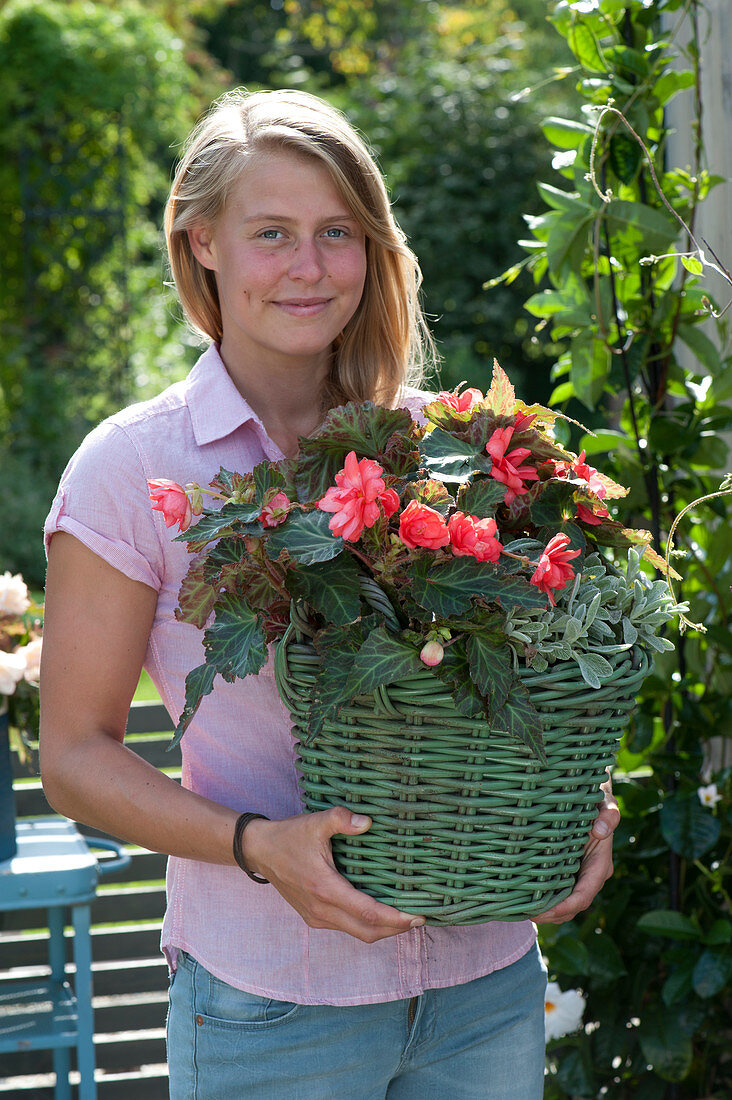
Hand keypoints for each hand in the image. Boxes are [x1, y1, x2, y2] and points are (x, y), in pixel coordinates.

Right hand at [240, 806, 425, 942]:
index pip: (368, 912)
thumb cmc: (289, 836)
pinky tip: (378, 912)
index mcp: (325, 889)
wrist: (260, 851)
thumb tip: (368, 822)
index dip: (396, 918)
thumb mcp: (315, 822)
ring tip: (404, 917)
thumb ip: (341, 819)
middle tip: (419, 919)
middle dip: (396, 929)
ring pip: (357, 933)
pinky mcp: (314, 917)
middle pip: (367, 931)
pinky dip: (366, 925)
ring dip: (382, 929)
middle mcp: (322, 909)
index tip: (418, 916)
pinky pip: (346, 928)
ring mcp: (317, 917)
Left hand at [533, 775, 619, 924]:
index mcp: (601, 864)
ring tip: (522, 911)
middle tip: (525, 914)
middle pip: (573, 906)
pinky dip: (545, 901)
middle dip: (552, 915)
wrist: (592, 798)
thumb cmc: (596, 800)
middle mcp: (592, 875)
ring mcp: (580, 876)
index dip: (566, 906)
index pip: (584, 894)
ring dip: (547, 912)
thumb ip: (608, 814)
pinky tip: (526, 900)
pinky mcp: (569, 873)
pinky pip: (559, 894)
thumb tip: (601, 830)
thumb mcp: (604, 802)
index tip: (545, 911)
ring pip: (566, 905)